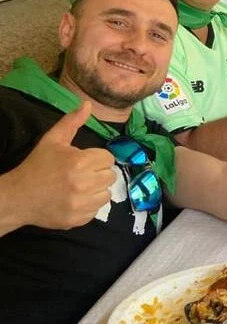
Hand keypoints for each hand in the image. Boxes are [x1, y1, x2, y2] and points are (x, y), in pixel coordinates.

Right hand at [11, 101, 117, 229]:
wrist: (18, 197)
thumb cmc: (37, 166)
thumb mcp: (52, 140)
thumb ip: (72, 122)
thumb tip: (89, 104)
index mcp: (80, 162)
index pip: (108, 158)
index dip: (96, 159)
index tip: (83, 161)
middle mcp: (84, 184)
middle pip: (110, 176)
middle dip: (97, 173)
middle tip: (80, 174)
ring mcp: (81, 204)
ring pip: (106, 194)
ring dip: (96, 190)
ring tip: (78, 187)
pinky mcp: (79, 219)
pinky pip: (96, 210)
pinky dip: (88, 206)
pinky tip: (73, 200)